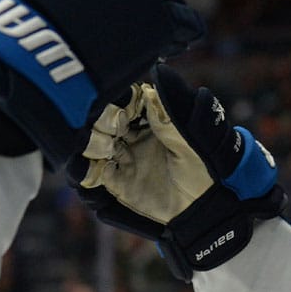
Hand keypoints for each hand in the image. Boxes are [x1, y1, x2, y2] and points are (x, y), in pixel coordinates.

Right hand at [71, 64, 285, 280]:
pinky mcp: (116, 182)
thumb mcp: (189, 142)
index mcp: (150, 119)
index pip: (124, 102)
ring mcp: (122, 158)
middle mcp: (131, 135)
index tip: (123, 109)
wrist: (205, 207)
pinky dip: (86, 169)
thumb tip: (154, 84)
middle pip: (103, 120)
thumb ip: (168, 117)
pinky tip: (92, 167)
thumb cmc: (204, 169)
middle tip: (113, 128)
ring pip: (93, 143)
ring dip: (92, 143)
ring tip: (106, 147)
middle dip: (102, 121)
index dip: (119, 102)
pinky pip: (92, 173)